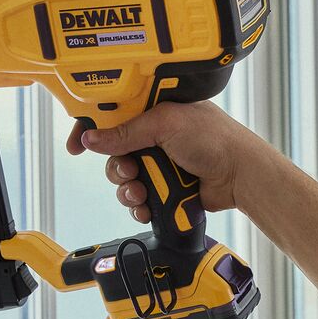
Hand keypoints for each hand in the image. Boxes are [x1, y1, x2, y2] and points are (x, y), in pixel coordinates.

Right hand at [64, 102, 265, 223]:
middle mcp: (154, 137)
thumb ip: (127, 131)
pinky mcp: (165, 189)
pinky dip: (138, 205)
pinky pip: (138, 200)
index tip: (77, 145)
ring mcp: (159, 164)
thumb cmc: (215, 139)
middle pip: (113, 153)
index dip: (92, 130)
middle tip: (128, 171)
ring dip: (127, 189)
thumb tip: (92, 137)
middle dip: (116, 166)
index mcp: (154, 111)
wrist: (240, 175)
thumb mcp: (166, 124)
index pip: (112, 117)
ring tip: (142, 192)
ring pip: (123, 180)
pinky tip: (146, 206)